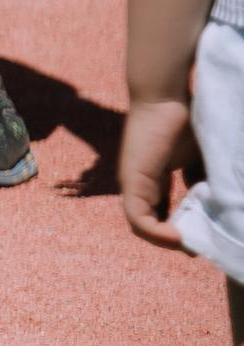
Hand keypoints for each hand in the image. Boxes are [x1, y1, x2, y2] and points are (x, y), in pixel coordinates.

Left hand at [121, 95, 200, 250]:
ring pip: (141, 227)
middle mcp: (138, 185)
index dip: (180, 231)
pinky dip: (157, 234)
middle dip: (176, 240)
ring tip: (192, 245)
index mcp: (152, 181)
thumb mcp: (197, 161)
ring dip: (167, 241)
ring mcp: (132, 184)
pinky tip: (180, 238)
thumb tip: (213, 206)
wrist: (165, 97)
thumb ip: (199, 182)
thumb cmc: (183, 122)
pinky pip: (137, 219)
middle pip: (150, 226)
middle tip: (201, 247)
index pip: (160, 216)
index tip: (205, 236)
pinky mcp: (132, 181)